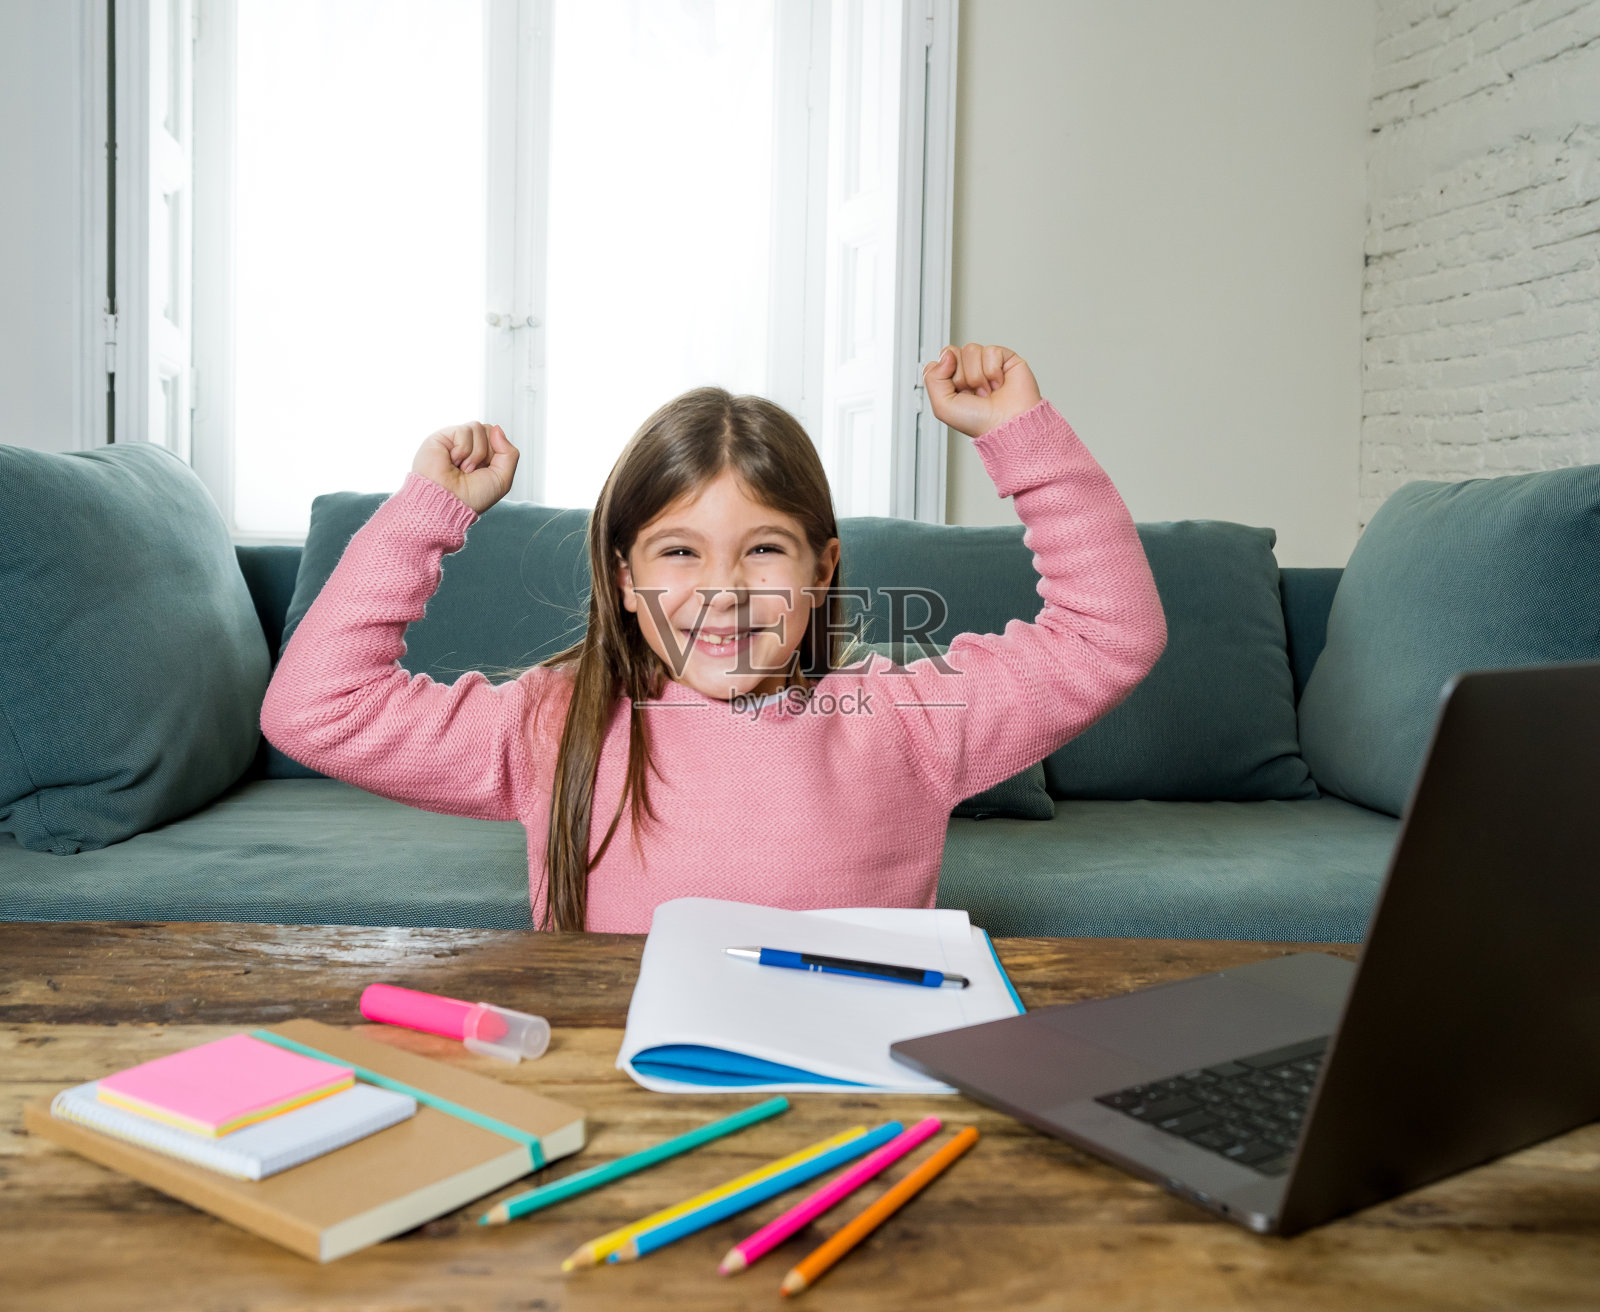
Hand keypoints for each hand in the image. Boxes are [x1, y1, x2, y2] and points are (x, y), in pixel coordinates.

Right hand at [412, 422, 518, 513]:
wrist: (449, 503)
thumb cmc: (472, 497)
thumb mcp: (502, 479)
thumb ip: (509, 453)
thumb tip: (497, 429)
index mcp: (481, 456)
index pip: (497, 437)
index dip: (497, 452)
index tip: (486, 470)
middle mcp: (467, 447)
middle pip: (489, 429)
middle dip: (487, 453)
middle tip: (472, 471)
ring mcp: (454, 441)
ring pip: (478, 427)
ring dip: (475, 454)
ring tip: (462, 469)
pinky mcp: (441, 437)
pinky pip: (464, 430)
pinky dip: (463, 449)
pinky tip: (453, 461)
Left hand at [922, 342, 1042, 438]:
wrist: (1006, 424)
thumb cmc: (979, 422)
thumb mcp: (942, 407)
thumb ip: (932, 378)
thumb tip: (946, 355)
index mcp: (953, 381)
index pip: (940, 359)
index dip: (944, 372)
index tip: (955, 389)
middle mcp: (969, 371)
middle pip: (954, 352)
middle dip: (962, 377)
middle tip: (974, 393)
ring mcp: (987, 363)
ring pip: (971, 349)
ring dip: (978, 376)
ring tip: (987, 391)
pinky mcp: (1005, 358)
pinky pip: (991, 351)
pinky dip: (993, 371)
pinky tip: (998, 383)